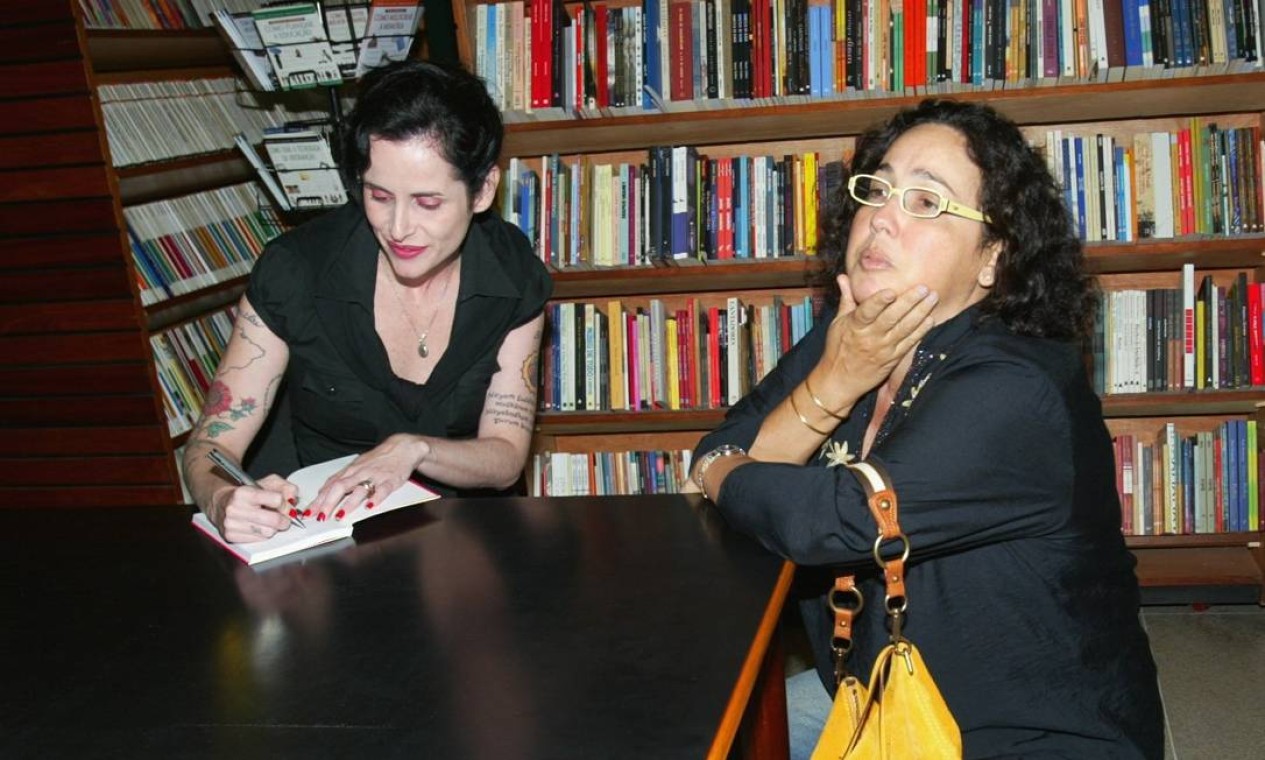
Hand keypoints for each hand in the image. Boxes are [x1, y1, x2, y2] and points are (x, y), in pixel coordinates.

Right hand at [211, 473, 297, 542]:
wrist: (220, 502)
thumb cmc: (247, 493)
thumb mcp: (266, 483)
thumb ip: (285, 487)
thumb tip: (294, 498)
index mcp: (243, 492)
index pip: (277, 500)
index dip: (284, 503)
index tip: (283, 504)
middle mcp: (234, 508)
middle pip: (274, 520)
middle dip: (284, 520)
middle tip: (284, 518)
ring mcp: (231, 524)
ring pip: (267, 532)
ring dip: (273, 528)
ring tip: (269, 522)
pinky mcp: (230, 536)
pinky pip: (258, 540)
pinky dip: (262, 535)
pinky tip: (259, 527)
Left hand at [306, 434, 429, 521]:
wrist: (401, 448)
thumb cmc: (377, 459)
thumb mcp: (356, 466)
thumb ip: (340, 479)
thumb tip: (322, 492)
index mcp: (350, 471)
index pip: (330, 486)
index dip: (318, 500)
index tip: (308, 512)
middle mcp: (359, 473)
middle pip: (340, 487)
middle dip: (328, 503)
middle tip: (320, 517)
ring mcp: (375, 476)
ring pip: (359, 489)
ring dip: (349, 503)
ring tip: (340, 515)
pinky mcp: (390, 480)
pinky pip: (382, 489)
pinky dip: (376, 498)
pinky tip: (370, 506)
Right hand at [813, 275, 937, 407]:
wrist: (839, 381)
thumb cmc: (837, 349)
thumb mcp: (837, 323)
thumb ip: (846, 299)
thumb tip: (843, 277)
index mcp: (854, 326)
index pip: (867, 312)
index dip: (879, 301)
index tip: (891, 291)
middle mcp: (869, 338)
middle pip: (891, 318)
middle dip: (909, 302)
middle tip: (923, 287)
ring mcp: (883, 349)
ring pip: (904, 329)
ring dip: (920, 313)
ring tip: (932, 298)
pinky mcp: (892, 359)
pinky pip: (909, 343)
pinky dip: (920, 331)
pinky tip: (930, 319)